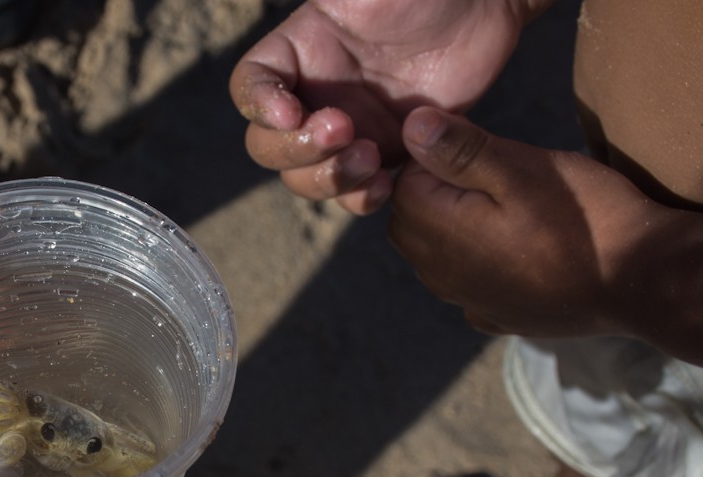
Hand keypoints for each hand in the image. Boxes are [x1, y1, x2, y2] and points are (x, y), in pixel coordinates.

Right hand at [230, 0, 533, 213]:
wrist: (486, 6)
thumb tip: (320, 3)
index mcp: (299, 50)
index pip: (250, 86)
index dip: (259, 106)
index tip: (291, 111)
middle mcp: (314, 94)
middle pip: (267, 144)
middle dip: (297, 149)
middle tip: (344, 130)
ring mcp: (347, 128)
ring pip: (305, 176)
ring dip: (327, 179)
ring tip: (371, 157)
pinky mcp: (385, 150)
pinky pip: (354, 191)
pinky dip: (359, 197)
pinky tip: (384, 183)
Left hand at [388, 106, 663, 336]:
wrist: (638, 282)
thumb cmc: (584, 216)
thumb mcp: (521, 168)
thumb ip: (459, 150)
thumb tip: (410, 126)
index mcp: (437, 232)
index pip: (403, 182)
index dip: (437, 158)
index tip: (481, 152)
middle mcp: (438, 273)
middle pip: (411, 220)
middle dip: (438, 193)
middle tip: (495, 177)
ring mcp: (464, 300)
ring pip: (435, 253)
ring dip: (456, 228)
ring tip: (509, 210)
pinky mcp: (492, 315)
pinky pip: (467, 281)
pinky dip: (479, 262)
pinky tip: (516, 250)